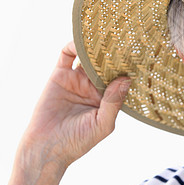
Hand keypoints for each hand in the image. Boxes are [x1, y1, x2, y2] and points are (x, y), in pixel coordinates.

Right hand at [24, 41, 130, 165]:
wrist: (46, 147)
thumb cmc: (77, 142)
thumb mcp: (102, 125)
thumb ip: (114, 102)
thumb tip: (126, 79)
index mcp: (107, 97)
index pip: (120, 76)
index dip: (127, 67)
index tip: (137, 55)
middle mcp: (93, 86)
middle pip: (106, 62)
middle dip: (113, 52)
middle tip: (124, 39)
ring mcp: (77, 79)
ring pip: (88, 55)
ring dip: (95, 46)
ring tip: (104, 36)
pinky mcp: (60, 74)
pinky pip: (67, 54)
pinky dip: (74, 44)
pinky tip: (82, 41)